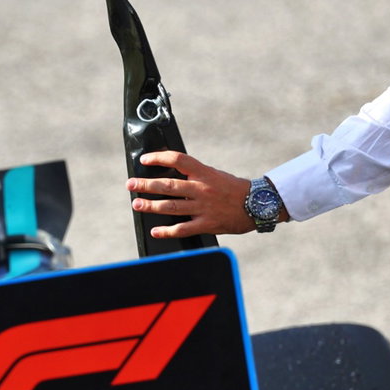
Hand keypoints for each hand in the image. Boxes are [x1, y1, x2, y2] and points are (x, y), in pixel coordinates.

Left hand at [125, 151, 256, 238]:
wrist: (258, 204)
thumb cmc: (233, 189)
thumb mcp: (214, 175)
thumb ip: (194, 175)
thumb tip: (170, 173)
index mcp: (204, 173)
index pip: (178, 159)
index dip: (159, 158)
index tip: (145, 160)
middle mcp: (202, 189)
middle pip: (168, 185)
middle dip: (146, 185)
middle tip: (131, 184)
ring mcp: (203, 207)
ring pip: (171, 206)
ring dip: (151, 206)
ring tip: (137, 204)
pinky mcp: (207, 224)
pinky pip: (183, 229)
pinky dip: (167, 231)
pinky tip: (156, 231)